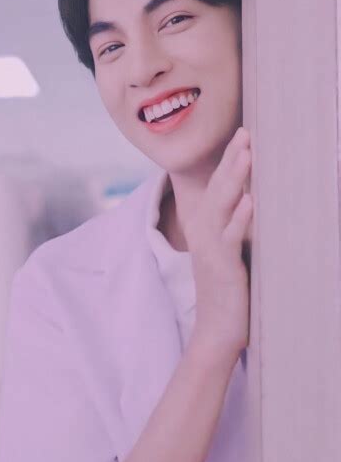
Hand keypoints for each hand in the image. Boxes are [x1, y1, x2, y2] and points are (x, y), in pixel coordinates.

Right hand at [184, 126, 252, 362]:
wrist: (218, 330)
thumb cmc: (230, 290)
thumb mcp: (232, 251)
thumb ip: (239, 225)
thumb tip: (257, 199)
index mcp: (207, 225)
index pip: (219, 185)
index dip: (230, 159)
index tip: (244, 134)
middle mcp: (204, 231)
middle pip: (219, 187)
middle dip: (233, 159)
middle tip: (246, 132)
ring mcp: (211, 247)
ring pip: (222, 205)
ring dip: (235, 178)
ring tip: (247, 154)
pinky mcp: (222, 266)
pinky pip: (230, 238)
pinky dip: (240, 218)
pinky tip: (250, 201)